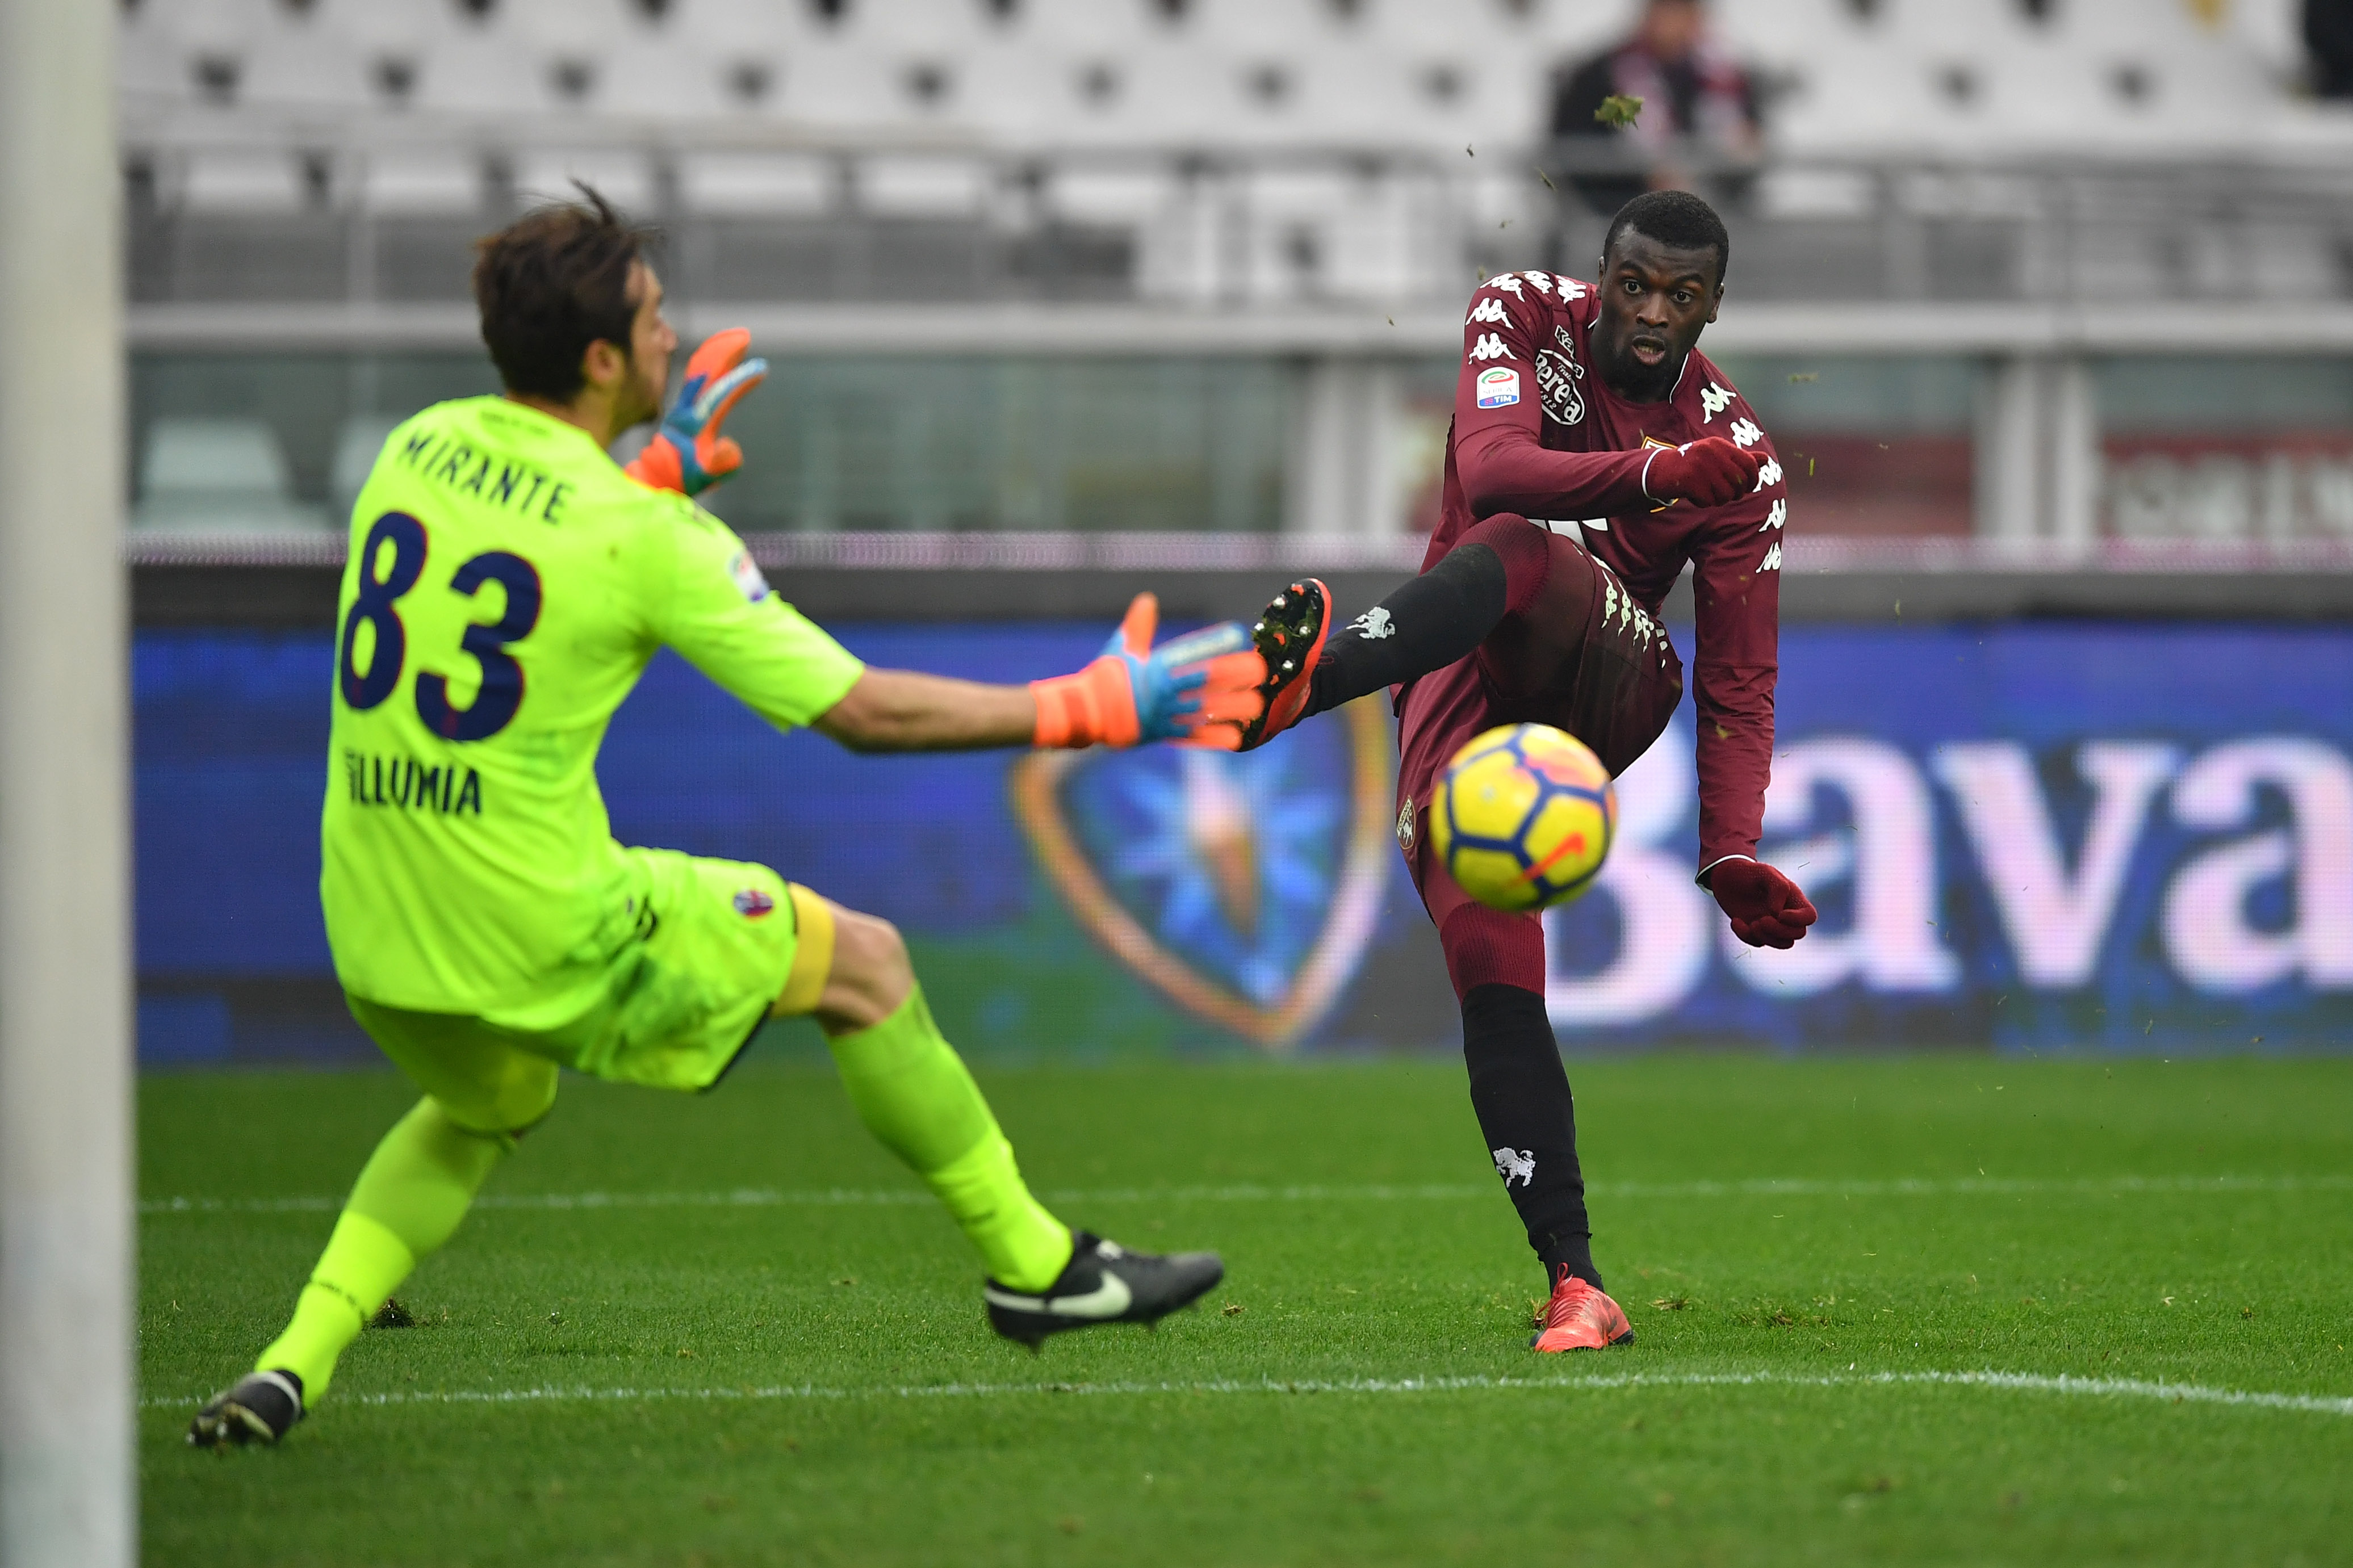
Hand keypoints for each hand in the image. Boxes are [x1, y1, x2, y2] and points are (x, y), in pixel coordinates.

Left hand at [623, 328, 768, 496]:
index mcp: (696, 421)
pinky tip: (715, 361)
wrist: (657, 479)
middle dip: (724, 351)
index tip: (761, 366)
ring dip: (716, 354)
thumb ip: (721, 462)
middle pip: (706, 371)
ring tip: (734, 341)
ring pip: (700, 371)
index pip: (721, 392)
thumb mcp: (705, 475)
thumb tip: (728, 444)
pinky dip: (707, 365)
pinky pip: (696, 379)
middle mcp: (687, 408)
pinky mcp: (683, 410)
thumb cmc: (684, 478)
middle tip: (743, 335)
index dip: (741, 378)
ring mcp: (683, 407)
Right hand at [1032, 594, 1265, 749]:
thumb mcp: (1120, 649)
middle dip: (1236, 675)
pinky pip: (1196, 737)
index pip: (1190, 652)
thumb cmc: (1103, 678)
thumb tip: (1147, 600)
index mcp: (1155, 667)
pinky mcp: (1165, 734)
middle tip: (1261, 670)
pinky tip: (1239, 736)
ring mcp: (1165, 714)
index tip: (1237, 635)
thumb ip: (1138, 627)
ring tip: (1259, 705)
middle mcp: (1163, 691)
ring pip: (1207, 710)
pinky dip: (1217, 737)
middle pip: (1207, 681)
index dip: (1215, 643)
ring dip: (1235, 708)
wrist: (1084, 715)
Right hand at [1644, 437, 1762, 508]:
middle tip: (1723, 494)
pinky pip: (1709, 501)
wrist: (1658, 470)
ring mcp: (1700, 466)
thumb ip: (1741, 459)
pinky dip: (1703, 503)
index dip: (1753, 480)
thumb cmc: (1692, 465)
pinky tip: (1694, 496)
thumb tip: (1765, 460)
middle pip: (1739, 483)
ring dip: (1718, 500)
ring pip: (1725, 495)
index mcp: (1720, 445)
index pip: (1750, 464)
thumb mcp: (1717, 458)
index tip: (1747, 488)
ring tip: (1707, 495)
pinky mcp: (1689, 481)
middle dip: (1735, 493)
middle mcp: (1711, 452)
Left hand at [1708, 858, 1817, 948]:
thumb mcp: (1765, 872)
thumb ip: (1778, 888)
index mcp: (1793, 898)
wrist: (1726, 877)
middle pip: (1798, 934)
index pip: (1809, 916)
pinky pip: (1758, 943)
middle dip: (1779, 931)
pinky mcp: (1757, 931)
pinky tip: (1736, 921)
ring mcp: (1773, 925)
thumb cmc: (1749, 872)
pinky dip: (1746, 935)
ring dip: (1767, 937)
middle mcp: (1787, 914)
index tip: (1781, 914)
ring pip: (1783, 944)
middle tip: (1761, 920)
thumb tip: (1778, 913)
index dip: (1799, 920)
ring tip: (1752, 923)